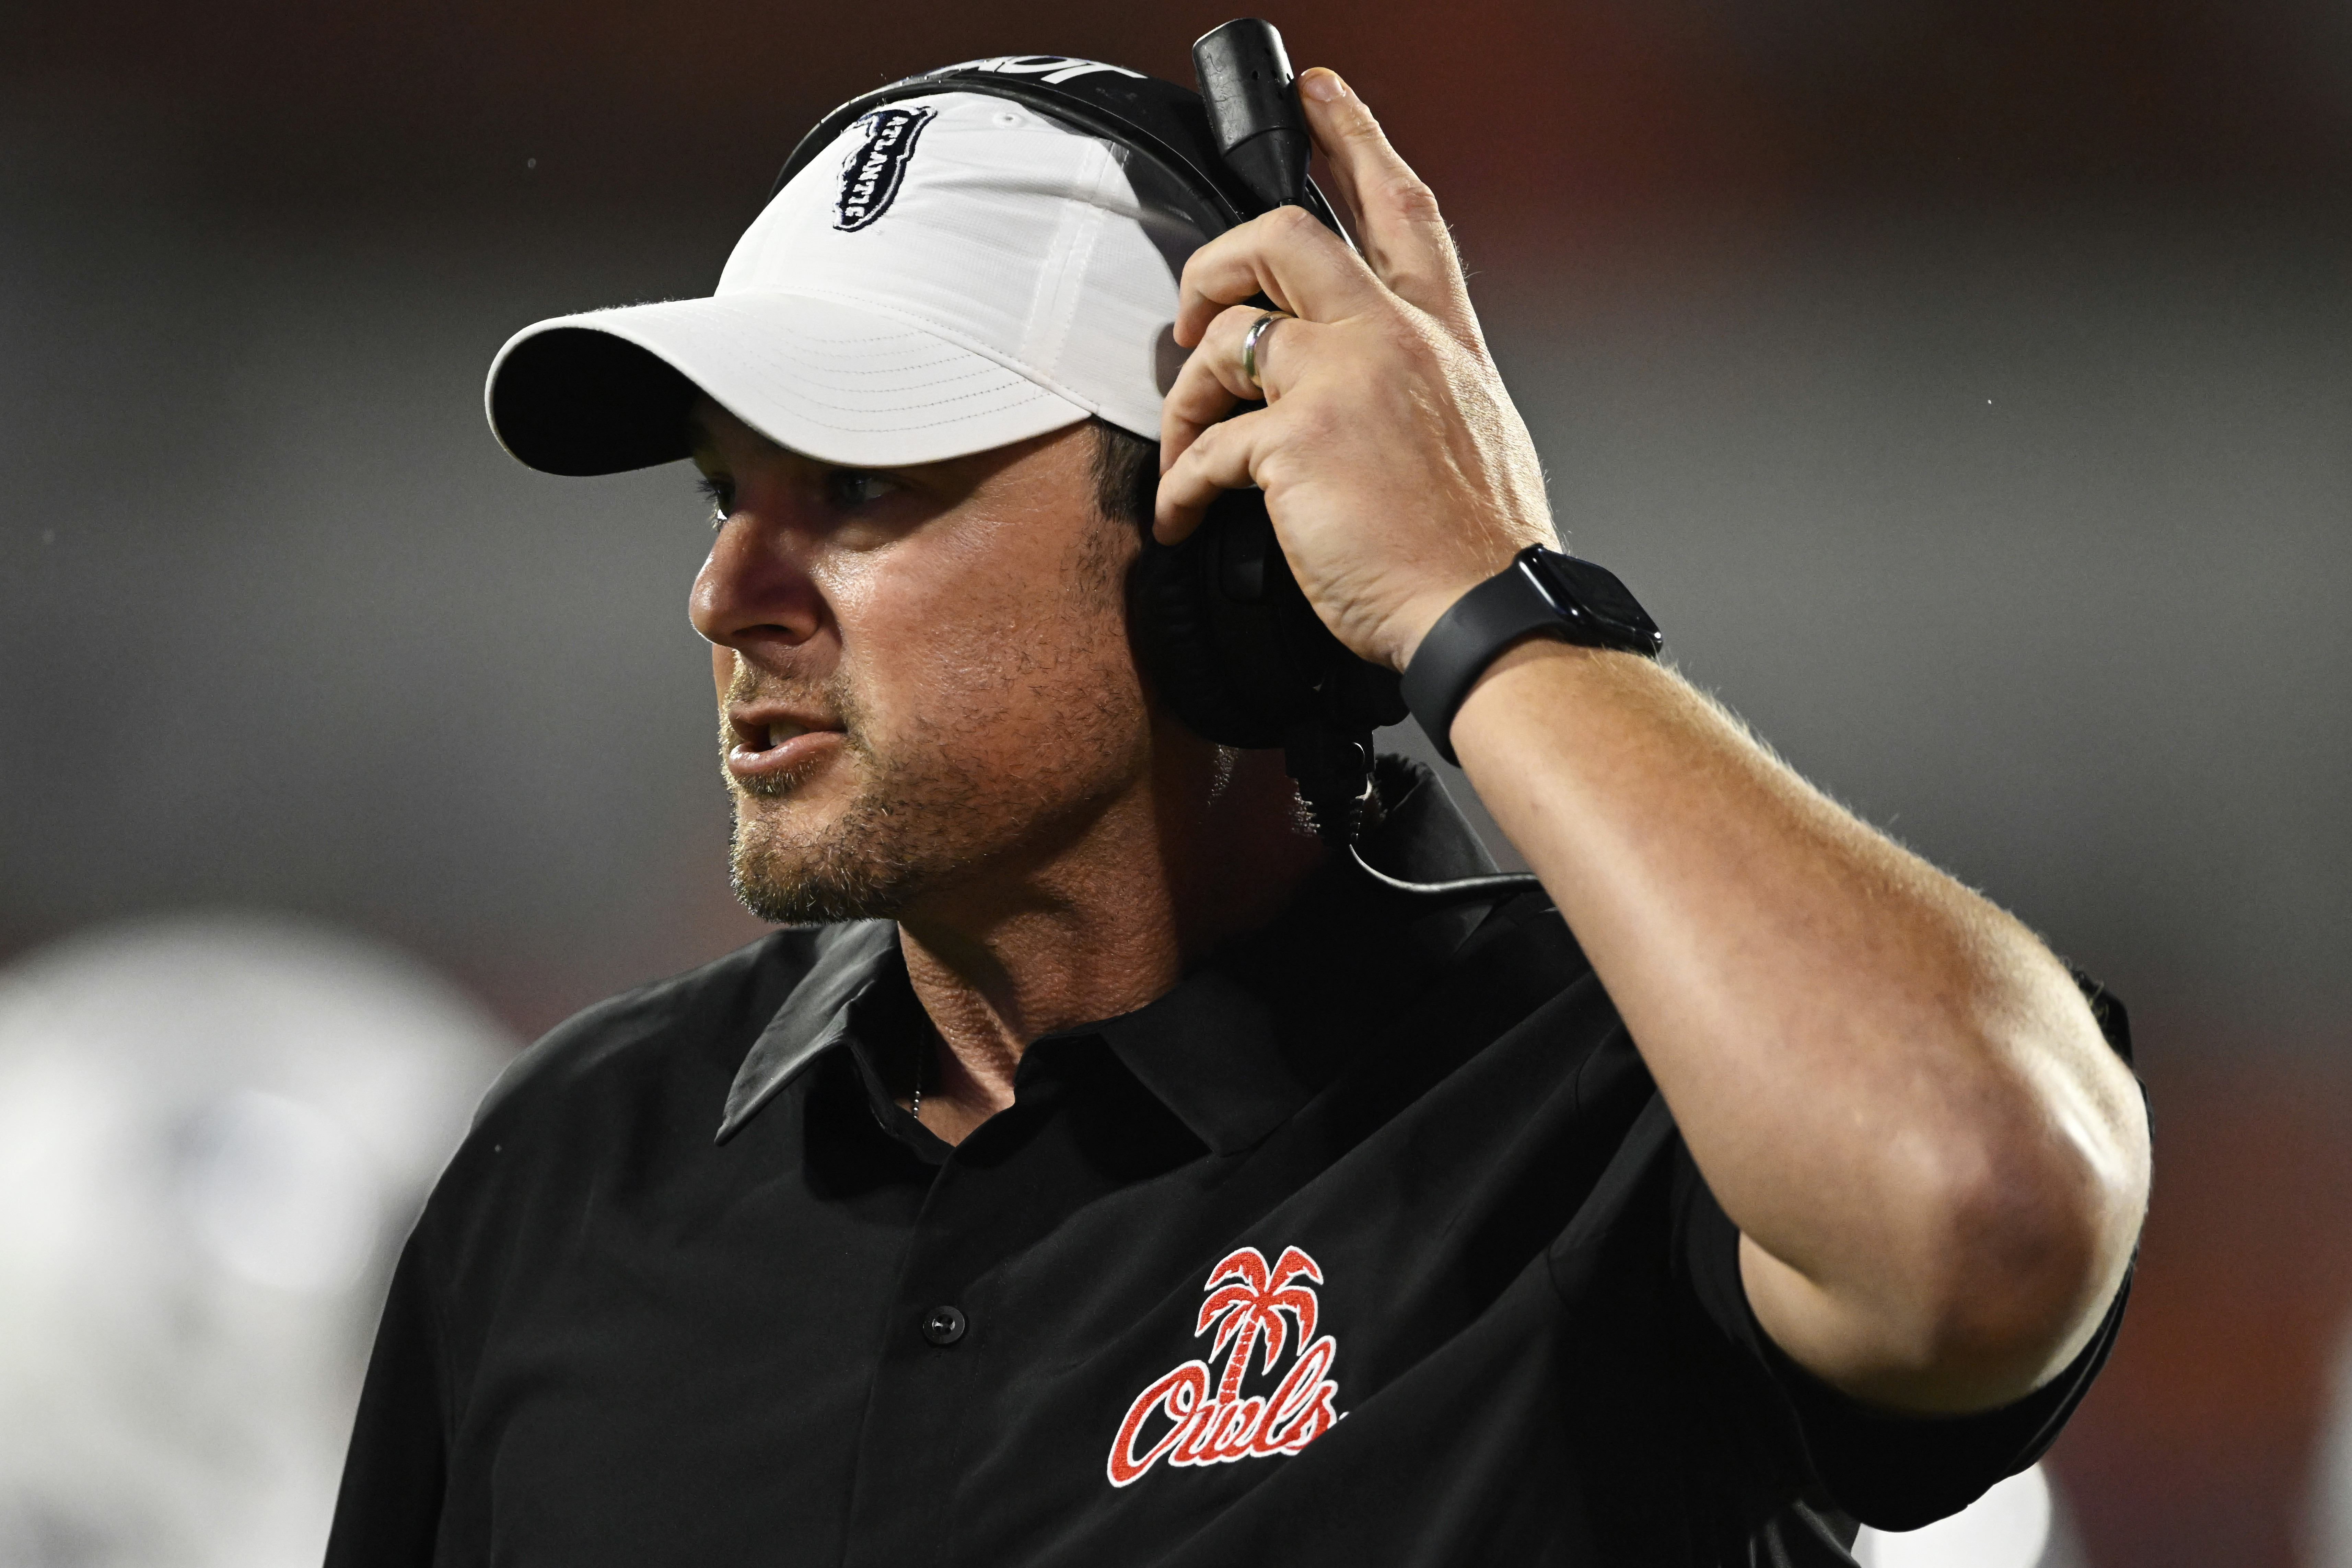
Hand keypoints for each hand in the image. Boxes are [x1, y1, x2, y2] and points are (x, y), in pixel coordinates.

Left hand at [1155, 68, 1556, 673]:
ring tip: (1184, 461)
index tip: (1318, 94)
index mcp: (1441, 339)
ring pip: (1225, 344)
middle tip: (1192, 319)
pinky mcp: (1298, 442)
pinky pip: (1205, 447)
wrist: (1486, 613)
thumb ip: (1418, 388)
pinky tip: (1183, 519)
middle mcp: (1393, 341)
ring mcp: (1344, 383)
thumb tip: (1361, 395)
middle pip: (1282, 236)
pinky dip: (1179, 487)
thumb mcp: (1474, 434)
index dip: (1356, 137)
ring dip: (1182, 405)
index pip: (1399, 211)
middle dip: (1213, 265)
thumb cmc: (1476, 549)